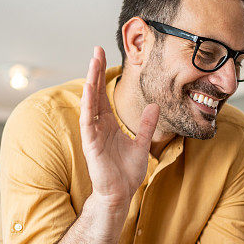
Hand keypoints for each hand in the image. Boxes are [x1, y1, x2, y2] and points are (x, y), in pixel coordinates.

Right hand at [80, 46, 159, 206]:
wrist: (121, 194)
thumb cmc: (126, 173)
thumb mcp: (141, 143)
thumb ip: (146, 124)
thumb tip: (155, 105)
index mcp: (109, 124)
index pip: (104, 95)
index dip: (103, 76)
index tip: (102, 56)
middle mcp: (98, 125)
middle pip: (95, 93)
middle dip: (95, 71)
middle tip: (96, 49)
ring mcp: (93, 133)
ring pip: (90, 102)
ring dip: (90, 82)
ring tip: (92, 63)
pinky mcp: (91, 143)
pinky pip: (88, 120)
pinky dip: (88, 104)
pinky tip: (89, 89)